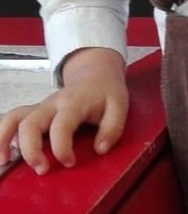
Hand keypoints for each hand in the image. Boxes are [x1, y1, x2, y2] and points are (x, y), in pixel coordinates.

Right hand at [0, 47, 127, 174]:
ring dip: (5, 141)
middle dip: (31, 150)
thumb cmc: (106, 92)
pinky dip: (2, 136)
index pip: (61, 125)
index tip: (70, 163)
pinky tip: (4, 155)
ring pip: (14, 119)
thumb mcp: (119, 106)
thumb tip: (100, 150)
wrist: (96, 73)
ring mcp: (40, 107)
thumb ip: (113, 128)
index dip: (62, 148)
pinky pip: (11, 120)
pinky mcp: (34, 112)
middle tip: (42, 169)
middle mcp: (52, 104)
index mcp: (74, 103)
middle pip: (30, 123)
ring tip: (5, 163)